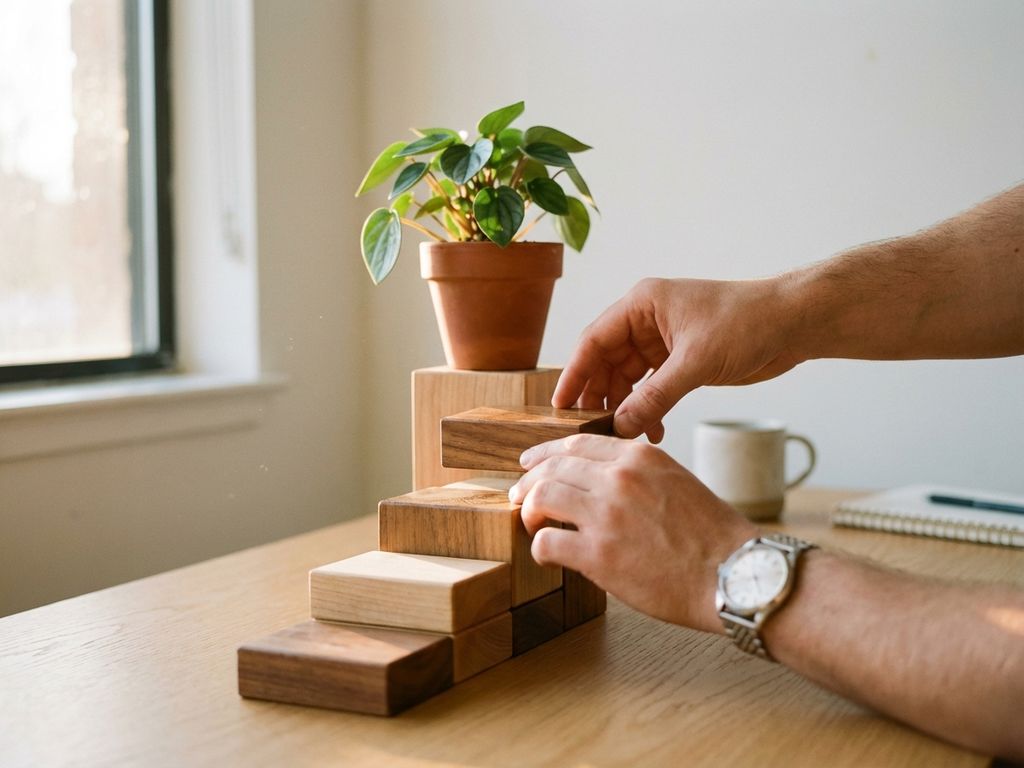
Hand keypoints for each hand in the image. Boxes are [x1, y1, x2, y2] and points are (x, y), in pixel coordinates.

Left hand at [509, 434, 758, 633]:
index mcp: (640, 458)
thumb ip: (638, 476)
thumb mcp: (677, 483)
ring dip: (529, 510)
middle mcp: (619, 479)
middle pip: (552, 467)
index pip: (576, 444)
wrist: (735, 574)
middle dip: (528, 481)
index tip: (532, 462)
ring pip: (541, 497)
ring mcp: (607, 515)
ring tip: (530, 523)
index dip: (545, 453)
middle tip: (519, 495)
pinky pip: (546, 542)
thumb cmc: (712, 536)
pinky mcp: (598, 554)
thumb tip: (601, 483)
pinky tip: (546, 555)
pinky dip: (539, 548)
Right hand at [552, 277, 801, 440]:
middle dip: (599, 397)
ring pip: (628, 379)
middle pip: (606, 362)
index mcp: (642, 304)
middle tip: (591, 431)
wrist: (794, 323)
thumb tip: (621, 427)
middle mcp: (647, 320)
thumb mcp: (696, 362)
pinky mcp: (681, 360)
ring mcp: (663, 341)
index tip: (559, 407)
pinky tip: (653, 432)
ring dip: (626, 408)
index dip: (574, 374)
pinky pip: (651, 388)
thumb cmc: (748, 322)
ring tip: (626, 437)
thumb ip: (655, 396)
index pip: (593, 341)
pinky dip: (649, 409)